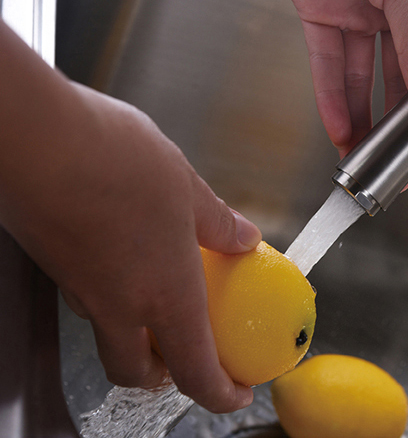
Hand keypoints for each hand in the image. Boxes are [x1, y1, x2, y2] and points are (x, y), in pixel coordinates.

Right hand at [0, 21, 259, 412]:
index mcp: (165, 295)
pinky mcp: (56, 266)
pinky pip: (89, 300)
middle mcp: (119, 306)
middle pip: (137, 372)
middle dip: (165, 377)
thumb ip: (217, 223)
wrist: (36, 140)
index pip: (196, 372)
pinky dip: (113, 299)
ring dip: (137, 337)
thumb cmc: (117, 161)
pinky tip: (127, 261)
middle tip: (188, 356)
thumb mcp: (187, 189)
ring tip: (161, 303)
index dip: (221, 394)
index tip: (238, 394)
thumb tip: (245, 238)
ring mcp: (81, 290)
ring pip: (109, 338)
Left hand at [272, 0, 407, 157]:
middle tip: (403, 163)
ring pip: (370, 78)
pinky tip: (338, 127)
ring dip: (366, 119)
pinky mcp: (326, 12)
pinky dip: (333, 97)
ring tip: (364, 158)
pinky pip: (331, 64)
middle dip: (407, 124)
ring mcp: (366, 13)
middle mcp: (407, 10)